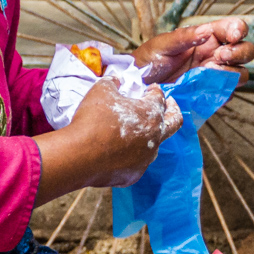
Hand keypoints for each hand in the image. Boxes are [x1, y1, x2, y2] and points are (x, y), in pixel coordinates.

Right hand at [34, 77, 183, 200]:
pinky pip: (137, 162)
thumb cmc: (92, 120)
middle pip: (174, 122)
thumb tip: (116, 79)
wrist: (79, 156)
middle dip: (173, 110)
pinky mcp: (134, 174)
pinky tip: (121, 151)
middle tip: (170, 103)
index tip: (150, 88)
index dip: (154, 90)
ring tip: (143, 130)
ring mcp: (145, 158)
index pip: (159, 97)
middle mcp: (154, 137)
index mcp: (150, 114)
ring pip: (156, 145)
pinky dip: (133, 154)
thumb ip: (112, 82)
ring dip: (152, 135)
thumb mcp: (101, 91)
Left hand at [133, 17, 251, 83]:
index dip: (239, 30)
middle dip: (239, 53)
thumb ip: (184, 37)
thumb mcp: (163, 44)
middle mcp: (215, 55)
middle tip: (219, 56)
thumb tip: (206, 31)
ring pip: (241, 73)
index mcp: (208, 37)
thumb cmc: (149, 60)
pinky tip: (207, 88)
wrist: (138, 86)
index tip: (232, 37)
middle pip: (246, 52)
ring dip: (232, 72)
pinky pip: (228, 93)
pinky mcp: (211, 94)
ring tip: (209, 71)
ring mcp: (215, 76)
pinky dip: (224, 91)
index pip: (234, 29)